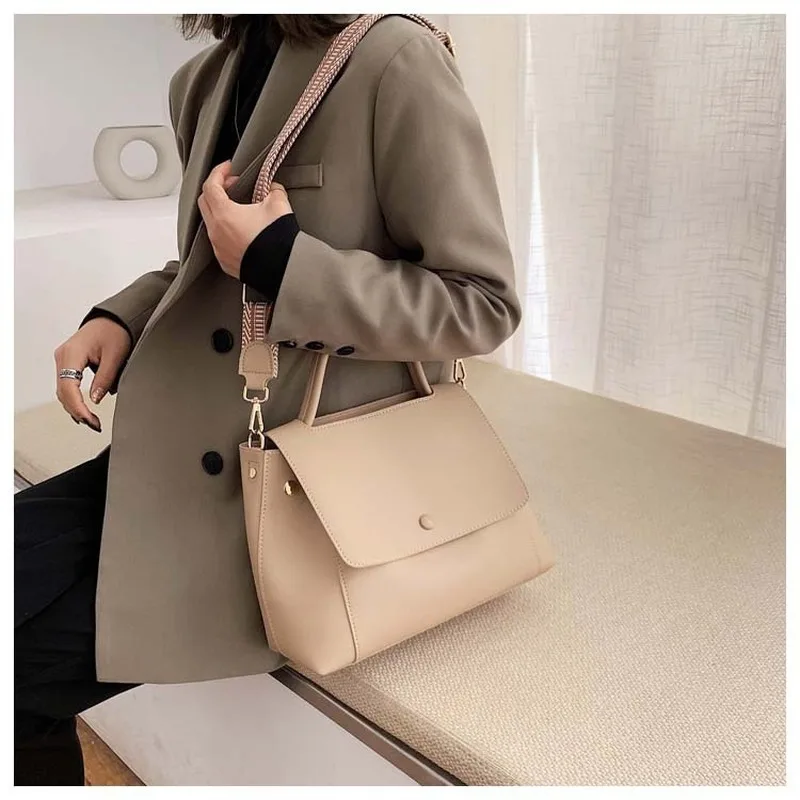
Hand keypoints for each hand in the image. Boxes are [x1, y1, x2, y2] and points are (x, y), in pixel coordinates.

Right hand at [54, 318, 131, 431]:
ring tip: (91, 421)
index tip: (90, 420)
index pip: (68, 387)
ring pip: (63, 390)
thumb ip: (105, 378)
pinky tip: (83, 410)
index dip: (78, 407)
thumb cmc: (115, 332)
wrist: (113, 319)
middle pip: (63, 391)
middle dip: (77, 410)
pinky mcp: (68, 362)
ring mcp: (63, 359)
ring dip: (75, 406)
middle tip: (95, 425)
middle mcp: (63, 356)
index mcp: (72, 353)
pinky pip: (66, 385)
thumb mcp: (115, 356)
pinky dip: (74, 398)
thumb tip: (95, 399)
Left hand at [198, 160, 292, 278]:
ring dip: (220, 211)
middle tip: (233, 186)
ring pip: (210, 223)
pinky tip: (242, 230)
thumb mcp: (279, 205)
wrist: (282, 270)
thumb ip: (273, 190)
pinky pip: (219, 241)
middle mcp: (216, 232)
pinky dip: (226, 230)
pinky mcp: (225, 262)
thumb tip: (272, 188)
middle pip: (204, 202)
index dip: (219, 172)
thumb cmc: (277, 240)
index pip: (210, 185)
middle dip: (216, 190)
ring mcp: (218, 249)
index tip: (228, 168)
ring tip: (240, 209)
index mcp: (224, 214)